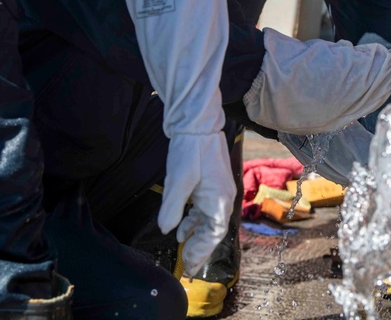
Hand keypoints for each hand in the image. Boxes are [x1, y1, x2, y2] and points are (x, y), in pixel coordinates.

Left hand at [159, 132, 237, 276]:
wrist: (198, 125)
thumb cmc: (190, 151)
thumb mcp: (178, 180)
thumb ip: (172, 208)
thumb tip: (166, 230)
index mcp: (219, 199)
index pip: (214, 234)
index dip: (202, 251)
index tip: (189, 265)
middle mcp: (224, 198)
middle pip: (214, 230)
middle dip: (200, 248)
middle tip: (187, 266)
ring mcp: (219, 191)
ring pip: (210, 221)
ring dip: (197, 236)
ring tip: (184, 251)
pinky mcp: (212, 185)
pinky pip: (206, 210)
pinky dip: (195, 222)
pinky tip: (182, 230)